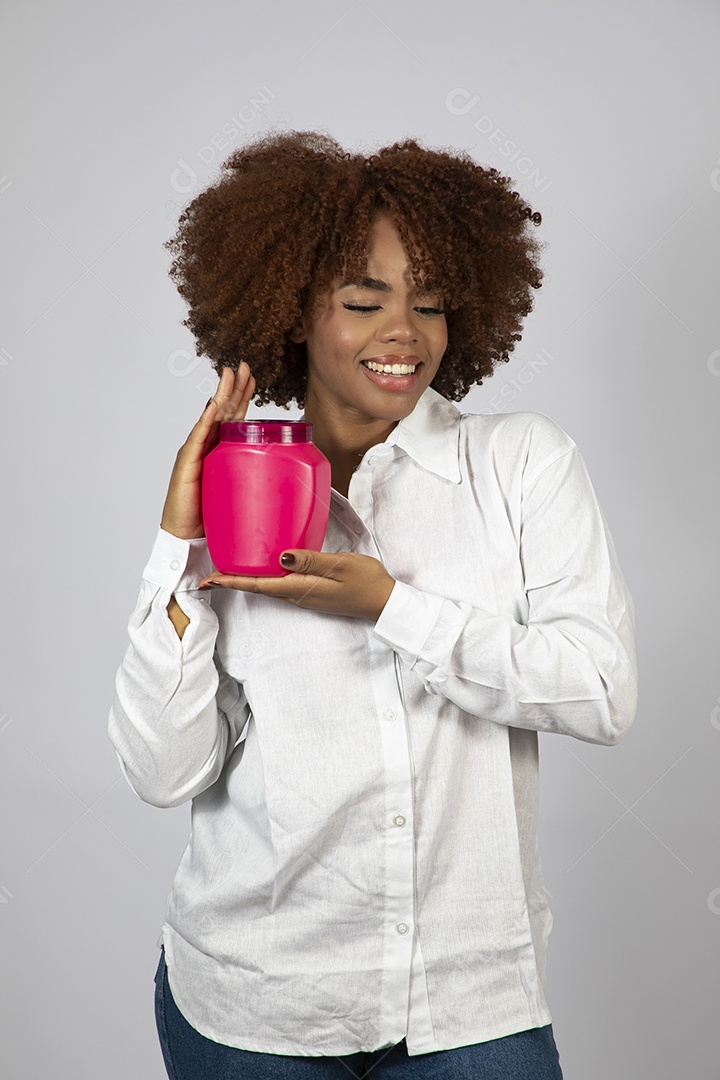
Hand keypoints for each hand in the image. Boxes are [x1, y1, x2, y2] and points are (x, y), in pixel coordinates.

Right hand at [160, 363, 255, 539]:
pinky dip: (206, 421)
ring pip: (210, 418)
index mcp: (219, 450)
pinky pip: (198, 438)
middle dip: (233, 388)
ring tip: (229, 375)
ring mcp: (194, 452)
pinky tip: (213, 406)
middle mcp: (205, 446)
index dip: (241, 397)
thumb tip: (285, 478)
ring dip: (221, 395)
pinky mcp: (187, 464)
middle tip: (244, 366)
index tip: (252, 378)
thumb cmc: (211, 516)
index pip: (232, 418)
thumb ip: (252, 479)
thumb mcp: (238, 491)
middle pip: (222, 411)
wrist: (186, 537)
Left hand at [198, 549, 395, 620]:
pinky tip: (264, 565)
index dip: (230, 581)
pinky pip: (280, 583)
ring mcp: (304, 594)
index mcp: (299, 588)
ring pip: (267, 586)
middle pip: (256, 587)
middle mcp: (297, 594)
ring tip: (227, 568)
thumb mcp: (340, 566)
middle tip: (208, 572)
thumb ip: (310, 560)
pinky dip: (264, 576)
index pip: (257, 585)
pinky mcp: (312, 591)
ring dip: (245, 579)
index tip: (207, 579)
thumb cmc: (367, 582)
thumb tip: (280, 555)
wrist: (385, 602)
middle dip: (231, 580)